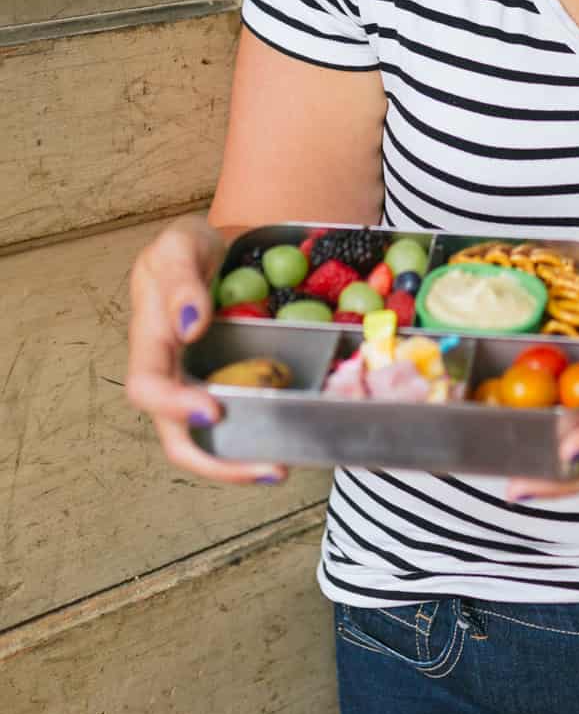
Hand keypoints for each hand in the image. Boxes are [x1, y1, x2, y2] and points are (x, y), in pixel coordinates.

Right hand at [125, 215, 286, 485]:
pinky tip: (296, 438)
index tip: (211, 410)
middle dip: (217, 462)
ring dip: (244, 461)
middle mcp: (174, 373)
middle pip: (179, 434)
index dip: (173, 405)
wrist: (226, 244)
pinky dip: (267, 433)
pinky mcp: (234, 384)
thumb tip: (190, 323)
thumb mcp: (181, 244)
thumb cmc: (194, 246)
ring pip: (212, 438)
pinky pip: (244, 416)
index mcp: (151, 340)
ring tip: (282, 469)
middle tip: (267, 468)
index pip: (148, 386)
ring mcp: (204, 383)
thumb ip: (180, 280)